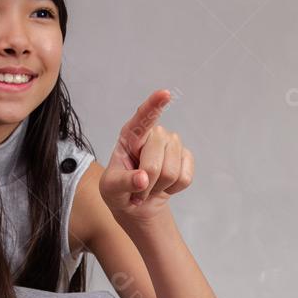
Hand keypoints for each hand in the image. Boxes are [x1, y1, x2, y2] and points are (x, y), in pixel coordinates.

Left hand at [99, 89, 193, 225]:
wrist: (137, 203)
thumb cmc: (119, 189)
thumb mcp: (111, 188)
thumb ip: (123, 182)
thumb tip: (143, 179)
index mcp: (130, 135)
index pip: (142, 118)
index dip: (154, 105)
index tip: (165, 94)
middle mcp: (154, 134)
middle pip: (155, 164)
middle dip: (147, 184)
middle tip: (138, 189)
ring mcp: (172, 144)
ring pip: (172, 172)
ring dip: (159, 187)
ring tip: (149, 187)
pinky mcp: (186, 157)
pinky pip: (185, 178)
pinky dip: (173, 189)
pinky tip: (164, 186)